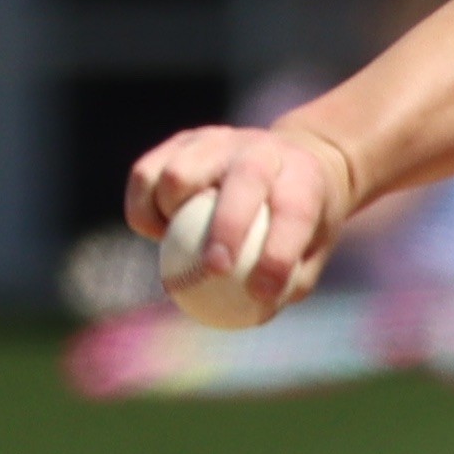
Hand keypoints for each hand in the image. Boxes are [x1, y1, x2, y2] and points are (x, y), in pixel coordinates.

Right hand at [129, 120, 358, 328]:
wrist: (289, 161)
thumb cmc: (299, 222)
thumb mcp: (310, 254)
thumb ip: (287, 284)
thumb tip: (253, 313)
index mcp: (302, 176)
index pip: (294, 212)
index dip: (277, 255)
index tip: (262, 294)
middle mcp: (261, 150)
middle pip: (243, 180)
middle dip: (227, 226)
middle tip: (215, 270)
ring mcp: (218, 140)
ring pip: (179, 173)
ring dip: (169, 214)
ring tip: (175, 243)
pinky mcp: (182, 142)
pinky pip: (145, 175)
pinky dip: (142, 208)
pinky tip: (156, 232)